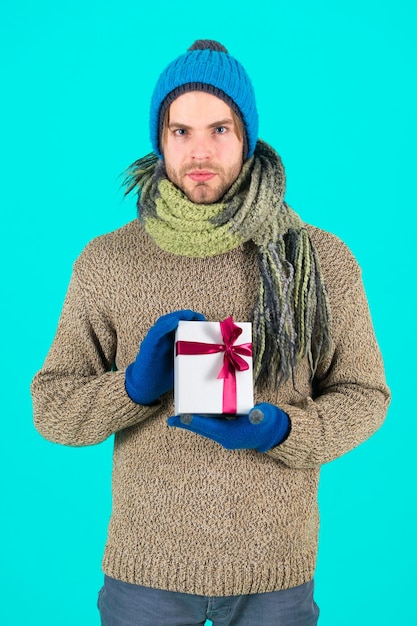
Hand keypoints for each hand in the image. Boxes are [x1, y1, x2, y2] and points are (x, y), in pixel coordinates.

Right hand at [125, 309, 205, 404]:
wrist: (145, 388)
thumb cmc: (164, 377)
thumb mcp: (183, 366)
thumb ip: (193, 359)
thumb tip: (213, 358)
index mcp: (171, 342)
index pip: (182, 326)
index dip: (193, 321)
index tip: (206, 322)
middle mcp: (162, 338)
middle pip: (174, 321)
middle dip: (187, 316)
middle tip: (199, 317)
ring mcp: (154, 341)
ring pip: (165, 322)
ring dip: (177, 316)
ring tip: (188, 314)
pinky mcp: (147, 346)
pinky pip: (156, 333)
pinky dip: (164, 326)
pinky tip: (173, 322)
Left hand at [168, 402, 289, 451]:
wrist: (275, 432)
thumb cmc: (269, 423)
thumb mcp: (266, 416)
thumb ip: (260, 415)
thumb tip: (256, 414)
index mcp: (232, 435)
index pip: (209, 427)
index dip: (195, 421)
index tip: (181, 417)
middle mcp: (226, 438)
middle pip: (202, 430)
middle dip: (187, 424)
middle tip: (170, 420)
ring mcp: (226, 436)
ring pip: (205, 428)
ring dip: (193, 422)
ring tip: (179, 416)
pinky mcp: (228, 431)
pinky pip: (211, 426)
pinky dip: (202, 420)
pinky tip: (196, 412)